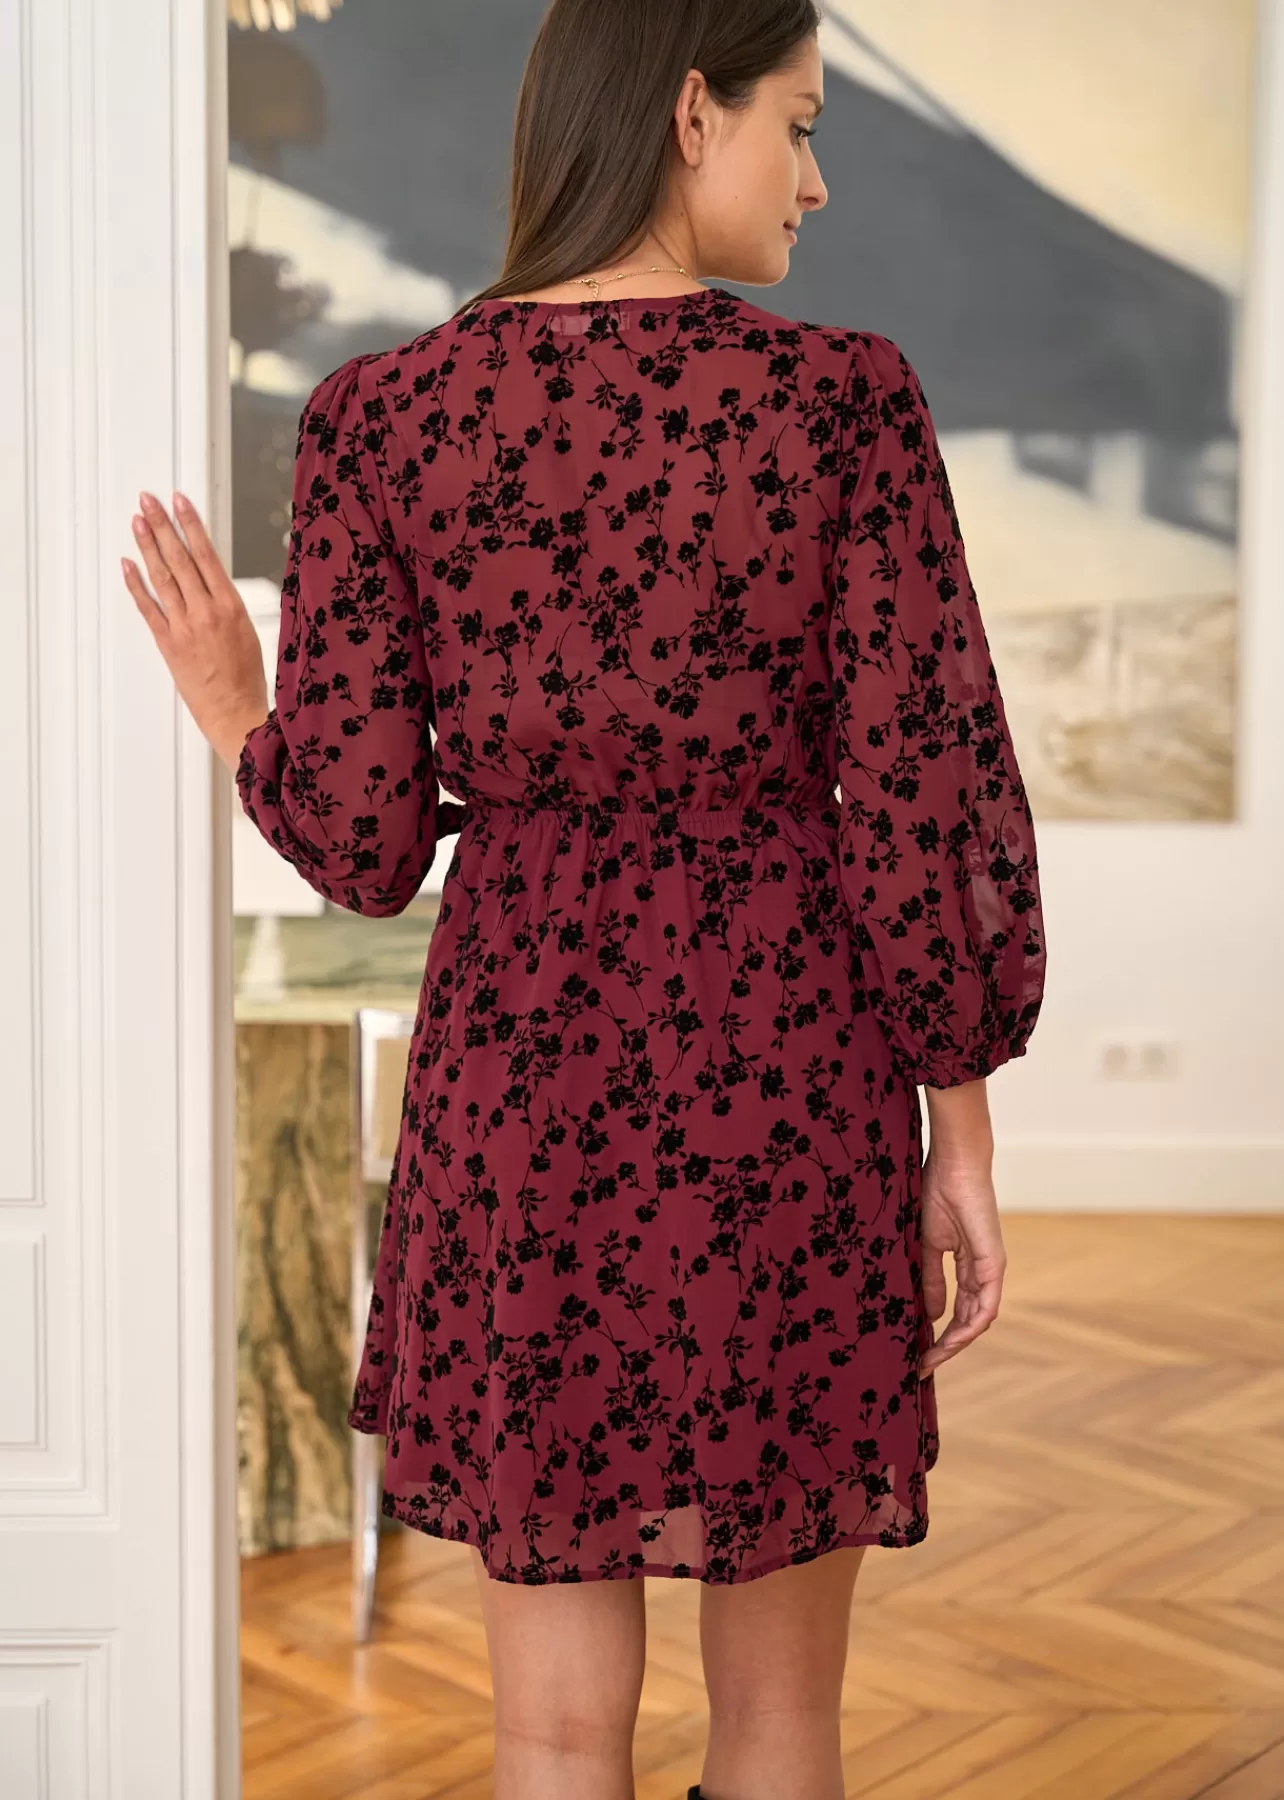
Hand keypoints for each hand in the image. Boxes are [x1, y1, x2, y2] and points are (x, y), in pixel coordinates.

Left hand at [123, 490, 268, 772]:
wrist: (235, 713)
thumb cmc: (246, 679)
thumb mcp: (248, 631)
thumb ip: (226, 604)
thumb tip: (210, 580)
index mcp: (231, 606)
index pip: (206, 554)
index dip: (190, 524)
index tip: (179, 502)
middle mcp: (205, 612)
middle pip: (180, 558)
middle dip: (162, 526)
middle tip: (148, 502)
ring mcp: (183, 626)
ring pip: (162, 577)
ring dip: (148, 547)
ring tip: (138, 523)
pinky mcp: (167, 643)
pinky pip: (148, 607)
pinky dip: (136, 585)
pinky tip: (128, 566)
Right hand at [917, 1148, 1005, 1378]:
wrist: (953, 1165)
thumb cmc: (935, 1194)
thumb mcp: (925, 1246)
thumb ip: (928, 1280)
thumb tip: (928, 1315)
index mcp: (966, 1266)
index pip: (957, 1310)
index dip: (939, 1334)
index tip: (917, 1353)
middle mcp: (982, 1273)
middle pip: (968, 1322)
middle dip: (945, 1347)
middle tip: (921, 1366)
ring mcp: (990, 1270)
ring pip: (978, 1320)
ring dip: (955, 1344)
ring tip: (930, 1360)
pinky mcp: (993, 1264)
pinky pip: (986, 1306)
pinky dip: (970, 1327)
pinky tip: (951, 1341)